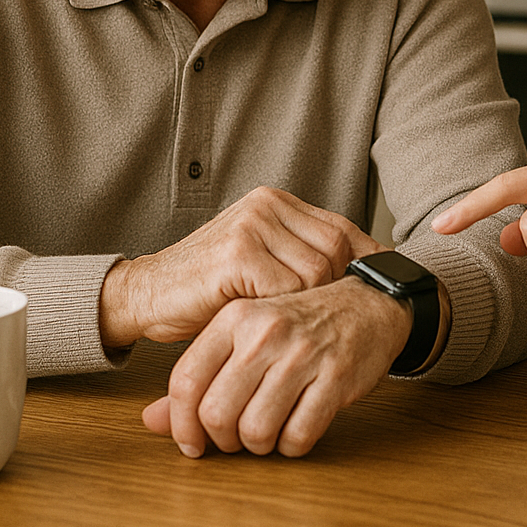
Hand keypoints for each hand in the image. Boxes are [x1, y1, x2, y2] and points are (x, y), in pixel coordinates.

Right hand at [99, 186, 386, 345]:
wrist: (147, 294)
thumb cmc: (208, 287)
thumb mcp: (261, 262)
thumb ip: (301, 258)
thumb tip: (365, 274)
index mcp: (274, 202)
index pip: (341, 227)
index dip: (364, 260)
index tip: (378, 288)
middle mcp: (265, 206)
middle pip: (335, 248)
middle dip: (335, 288)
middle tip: (324, 319)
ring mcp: (251, 226)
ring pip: (315, 271)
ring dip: (306, 306)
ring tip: (290, 324)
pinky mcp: (237, 254)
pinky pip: (287, 289)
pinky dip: (283, 313)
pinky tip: (267, 324)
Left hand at [141, 276, 409, 456]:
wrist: (370, 303)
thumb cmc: (302, 323)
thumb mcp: (245, 336)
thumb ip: (200, 377)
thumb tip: (152, 421)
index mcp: (236, 316)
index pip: (186, 380)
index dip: (181, 424)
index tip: (191, 444)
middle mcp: (265, 332)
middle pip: (217, 412)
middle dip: (222, 440)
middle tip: (234, 439)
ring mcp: (302, 354)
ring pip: (255, 429)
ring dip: (258, 446)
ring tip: (266, 434)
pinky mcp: (335, 378)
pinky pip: (298, 435)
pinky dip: (292, 446)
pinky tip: (296, 431)